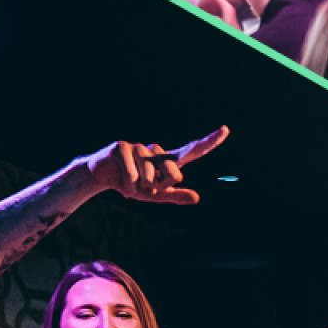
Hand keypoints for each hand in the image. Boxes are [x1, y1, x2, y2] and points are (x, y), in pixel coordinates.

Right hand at [85, 127, 229, 203]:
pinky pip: (133, 173)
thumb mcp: (156, 196)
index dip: (210, 141)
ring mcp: (140, 147)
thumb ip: (176, 196)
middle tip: (146, 187)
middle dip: (161, 187)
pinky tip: (122, 183)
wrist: (101, 178)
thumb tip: (197, 197)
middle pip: (174, 174)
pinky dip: (128, 185)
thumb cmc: (133, 186)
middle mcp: (156, 150)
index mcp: (167, 160)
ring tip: (131, 182)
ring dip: (140, 187)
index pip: (193, 151)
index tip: (226, 130)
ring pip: (150, 177)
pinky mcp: (123, 146)